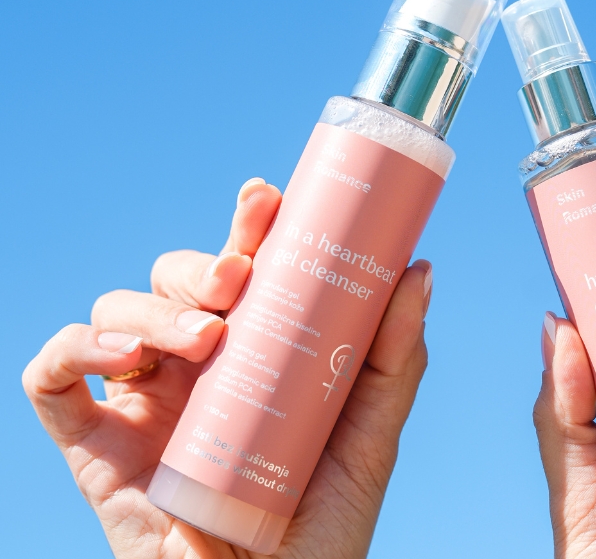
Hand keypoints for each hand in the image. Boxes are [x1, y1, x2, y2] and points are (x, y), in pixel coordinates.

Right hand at [23, 178, 432, 558]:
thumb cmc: (325, 520)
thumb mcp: (371, 434)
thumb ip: (392, 358)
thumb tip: (419, 270)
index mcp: (254, 350)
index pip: (241, 268)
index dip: (247, 226)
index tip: (268, 198)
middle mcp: (195, 364)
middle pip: (176, 277)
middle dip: (201, 264)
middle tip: (239, 279)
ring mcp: (144, 400)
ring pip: (117, 308)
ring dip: (154, 308)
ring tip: (206, 340)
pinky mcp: (98, 445)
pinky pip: (52, 379)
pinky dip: (73, 350)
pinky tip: (121, 357)